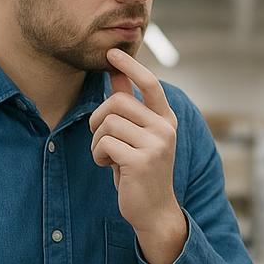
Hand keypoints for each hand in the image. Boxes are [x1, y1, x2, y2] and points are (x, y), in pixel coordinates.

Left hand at [90, 48, 186, 263]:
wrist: (154, 211)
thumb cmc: (140, 170)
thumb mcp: (136, 134)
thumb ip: (130, 105)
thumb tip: (115, 72)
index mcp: (166, 119)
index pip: (150, 83)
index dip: (130, 65)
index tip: (111, 53)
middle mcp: (165, 128)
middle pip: (119, 102)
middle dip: (99, 118)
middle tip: (100, 137)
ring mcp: (156, 145)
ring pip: (108, 123)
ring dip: (97, 141)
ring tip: (107, 156)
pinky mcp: (142, 161)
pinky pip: (105, 143)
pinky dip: (98, 155)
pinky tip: (108, 166)